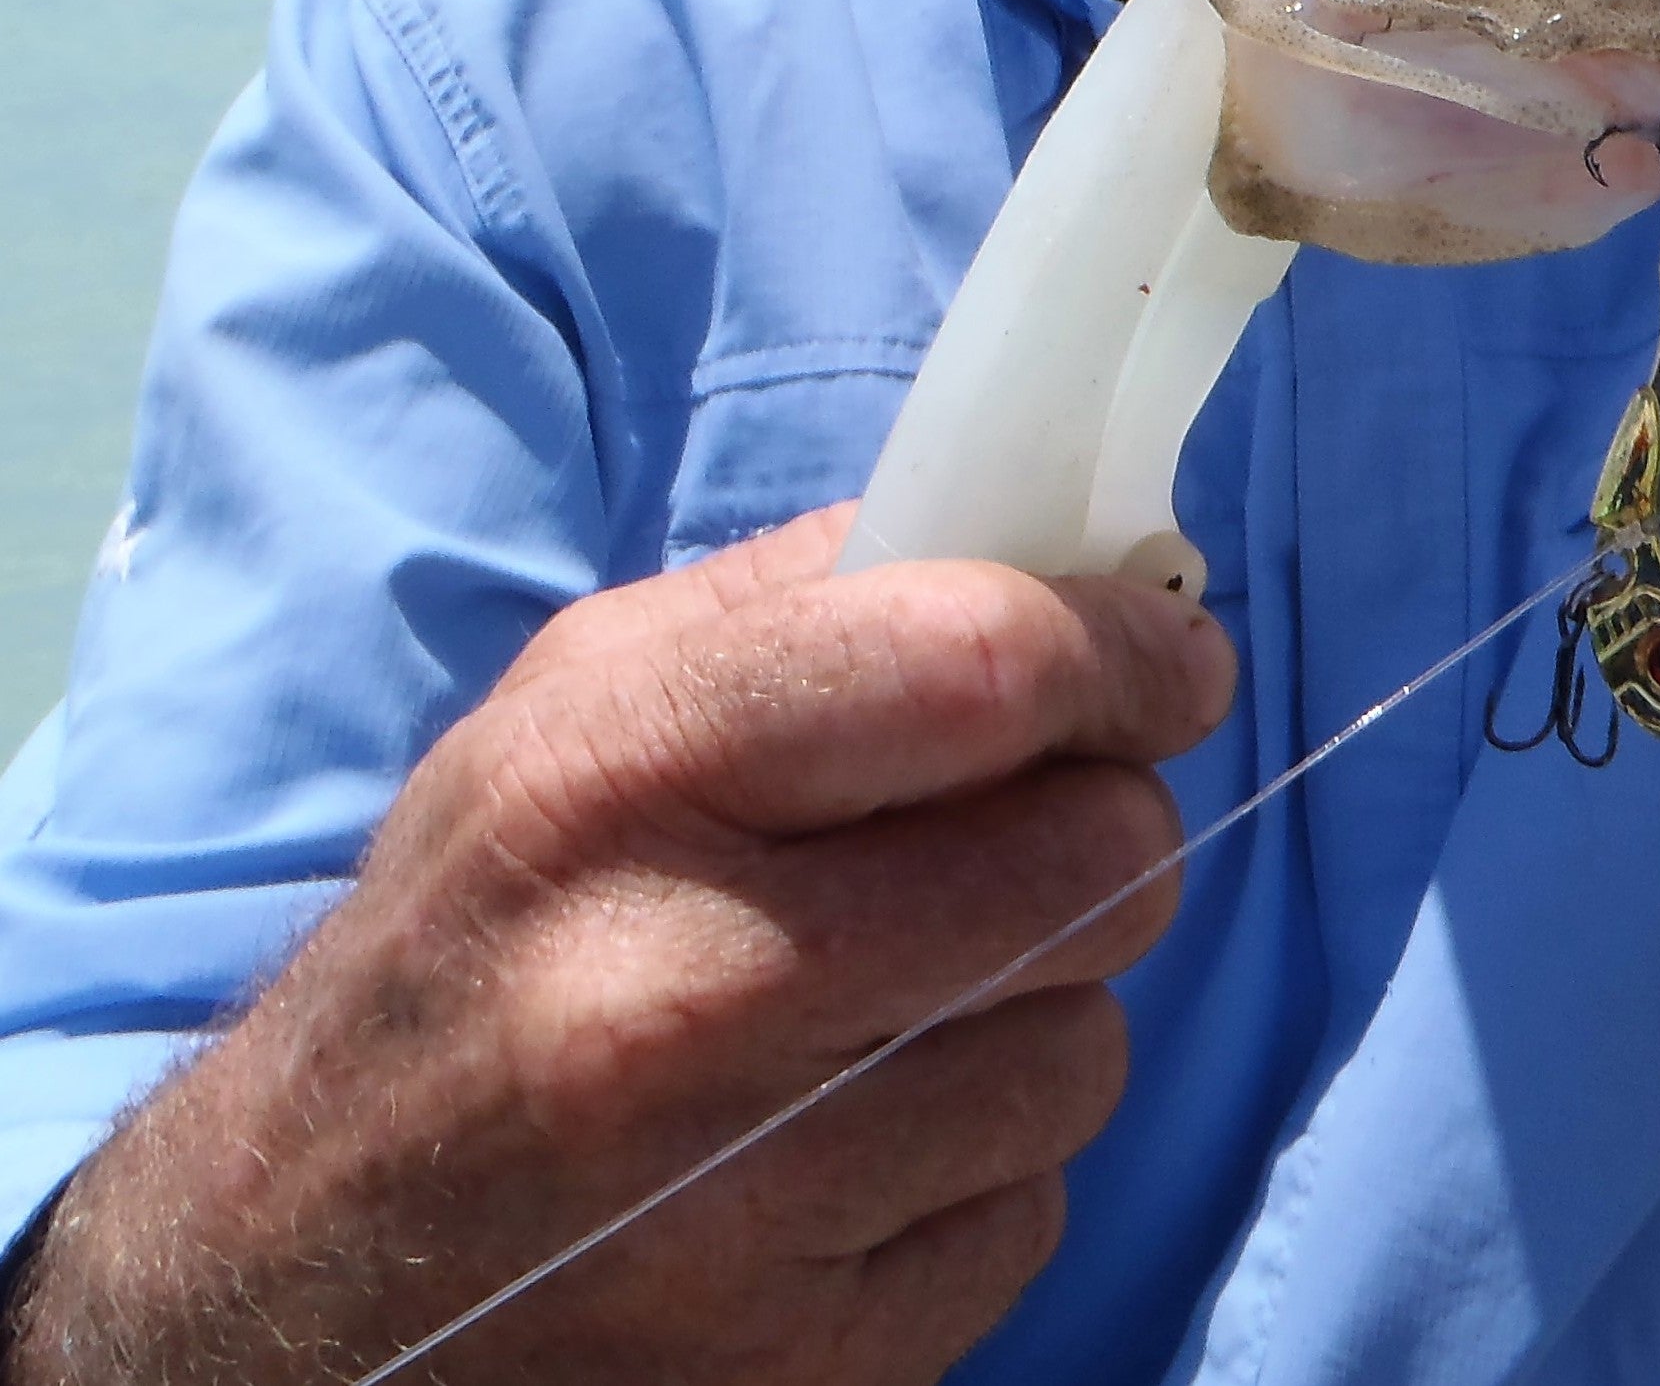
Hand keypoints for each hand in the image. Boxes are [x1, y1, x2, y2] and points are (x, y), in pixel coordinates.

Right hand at [4, 508, 1236, 1385]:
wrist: (287, 1271)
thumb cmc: (471, 935)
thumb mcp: (573, 709)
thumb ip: (809, 601)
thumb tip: (1064, 557)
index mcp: (621, 779)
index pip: (982, 665)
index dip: (1123, 653)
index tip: (1170, 664)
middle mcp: (681, 990)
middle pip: (1094, 863)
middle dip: (1098, 830)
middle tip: (1033, 835)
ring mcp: (742, 1208)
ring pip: (1086, 1050)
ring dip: (1041, 1012)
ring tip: (904, 1006)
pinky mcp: (799, 1364)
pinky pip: (1030, 1215)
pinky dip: (980, 1170)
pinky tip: (854, 1148)